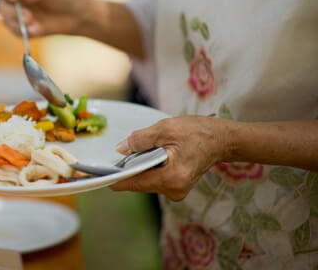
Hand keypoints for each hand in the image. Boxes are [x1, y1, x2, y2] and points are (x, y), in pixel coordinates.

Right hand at [0, 0, 89, 36]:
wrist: (76, 16)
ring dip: (18, 23)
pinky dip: (25, 31)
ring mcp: (17, 14)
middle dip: (11, 11)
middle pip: (0, 4)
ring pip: (6, 19)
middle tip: (27, 16)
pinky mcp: (21, 28)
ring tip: (34, 24)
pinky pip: (16, 31)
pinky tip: (37, 29)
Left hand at [110, 116, 234, 200]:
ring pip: (145, 179)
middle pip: (139, 182)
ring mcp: (175, 191)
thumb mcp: (166, 129)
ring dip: (139, 165)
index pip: (134, 182)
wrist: (222, 139)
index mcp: (171, 178)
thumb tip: (120, 150)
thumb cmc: (198, 132)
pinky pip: (154, 177)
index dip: (115, 177)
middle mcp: (173, 190)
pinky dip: (148, 166)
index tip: (97, 174)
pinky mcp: (176, 186)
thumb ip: (141, 140)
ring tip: (141, 148)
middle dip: (128, 167)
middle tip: (122, 150)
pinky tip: (150, 153)